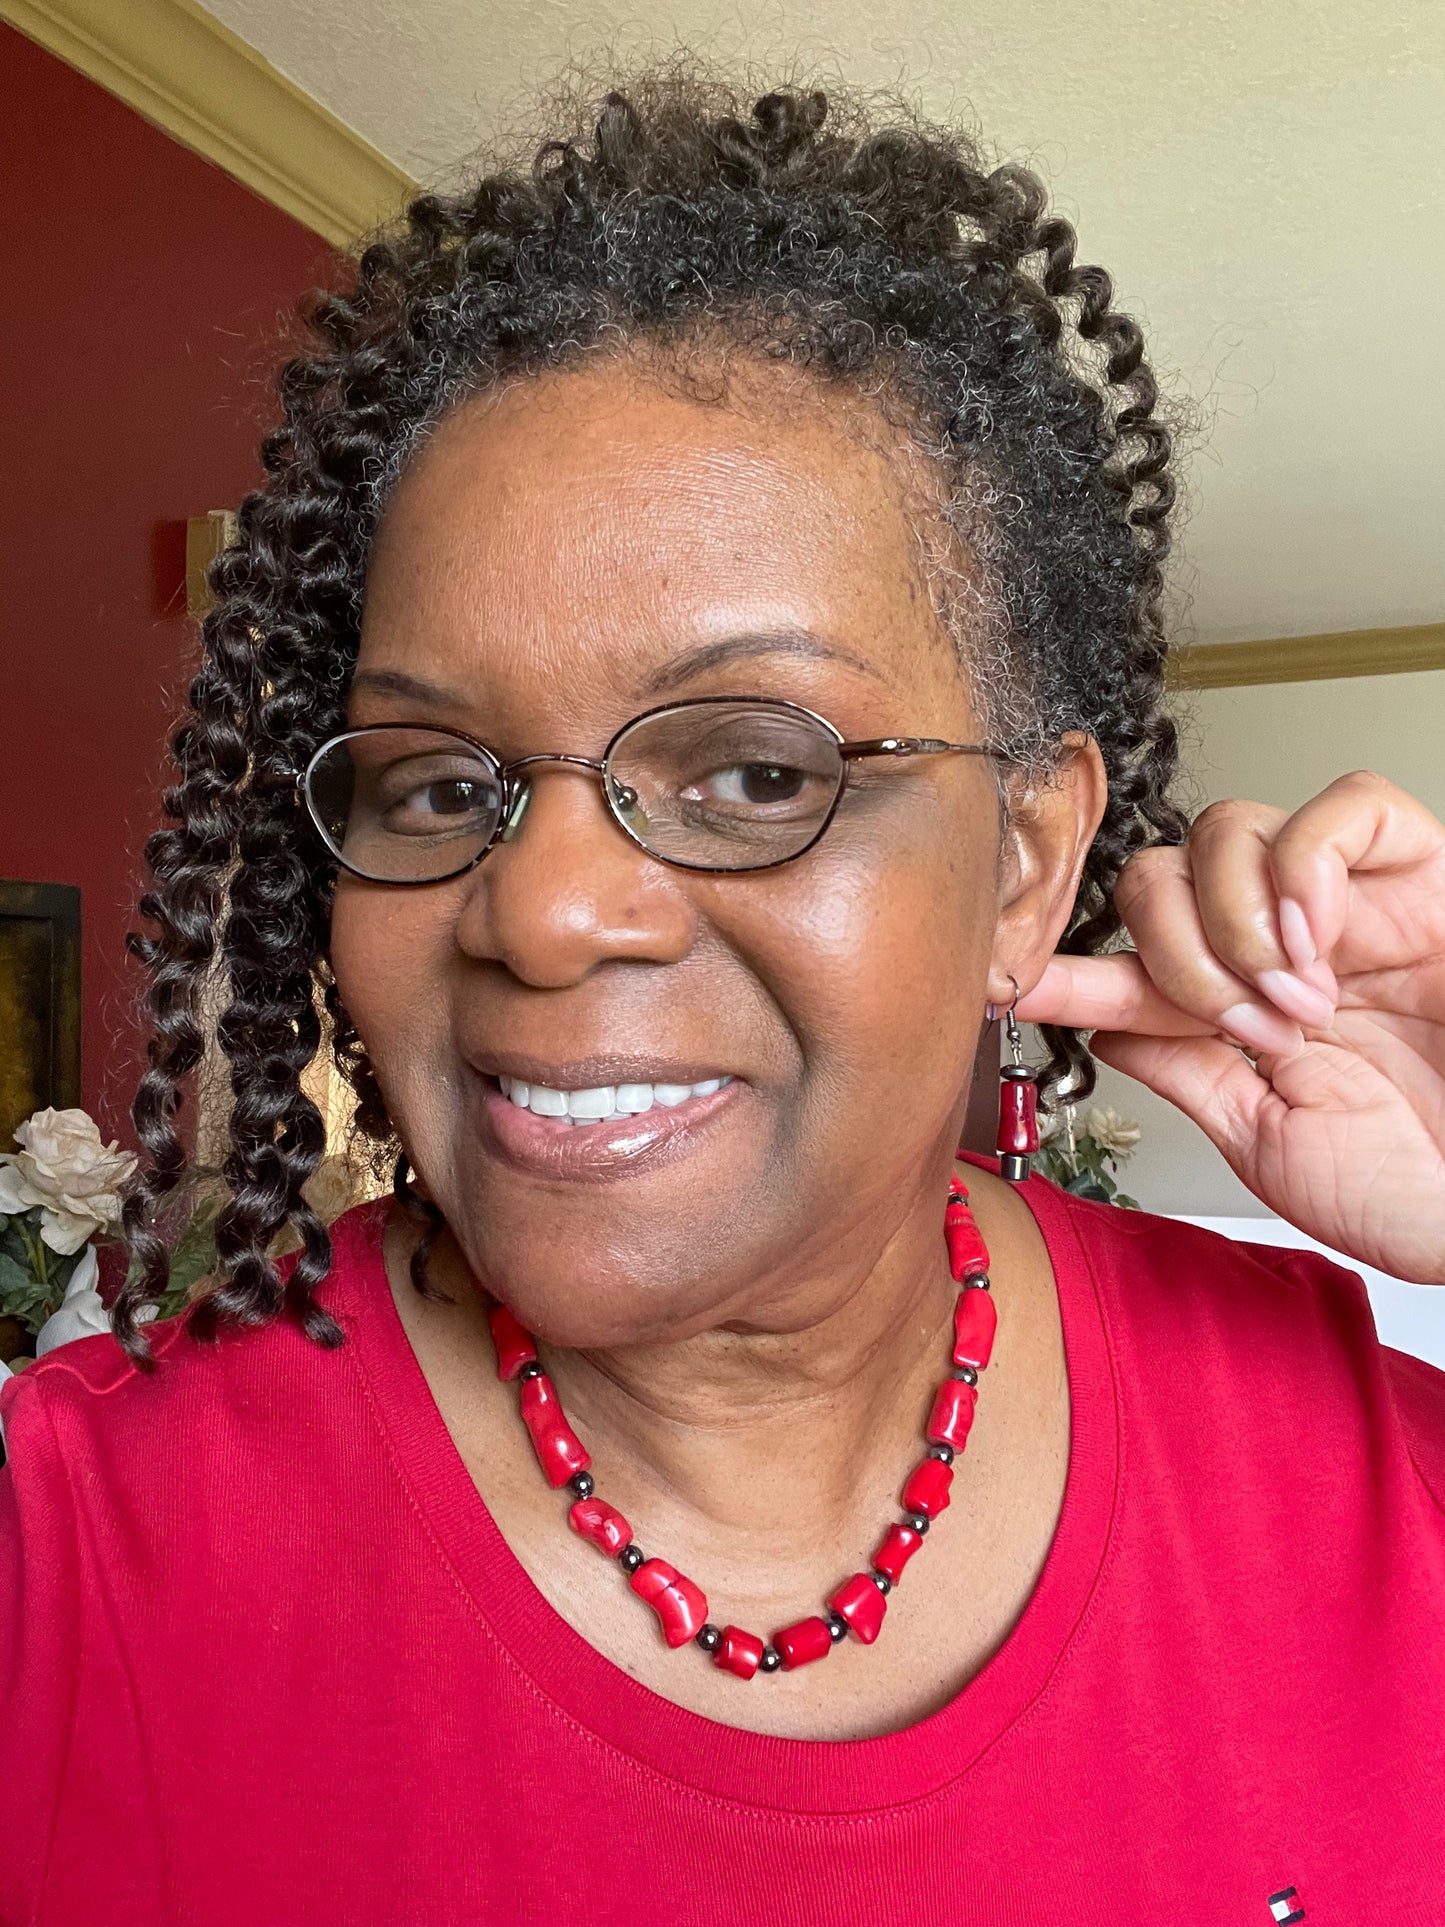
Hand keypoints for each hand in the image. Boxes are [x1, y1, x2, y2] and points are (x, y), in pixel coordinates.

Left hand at [1018, 772, 1444, 1284]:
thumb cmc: (1418, 1188)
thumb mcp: (1269, 1142)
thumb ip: (1188, 1072)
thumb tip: (1106, 1029)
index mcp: (1248, 1012)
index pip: (1134, 963)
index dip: (1068, 964)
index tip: (1007, 979)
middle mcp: (1288, 947)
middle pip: (1164, 870)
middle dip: (1175, 948)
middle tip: (1239, 1023)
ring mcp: (1354, 905)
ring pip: (1232, 826)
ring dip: (1235, 919)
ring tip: (1297, 998)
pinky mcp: (1427, 873)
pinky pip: (1348, 806)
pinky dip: (1308, 865)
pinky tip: (1320, 939)